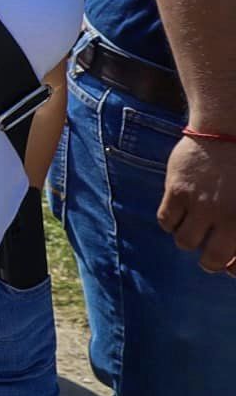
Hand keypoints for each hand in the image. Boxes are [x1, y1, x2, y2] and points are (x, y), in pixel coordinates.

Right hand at [160, 134, 235, 271]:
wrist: (229, 127)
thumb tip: (232, 259)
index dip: (231, 268)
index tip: (228, 263)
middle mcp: (227, 218)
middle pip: (211, 260)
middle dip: (210, 261)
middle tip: (208, 250)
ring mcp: (201, 205)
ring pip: (184, 242)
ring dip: (188, 238)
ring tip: (194, 225)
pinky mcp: (178, 191)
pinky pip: (166, 222)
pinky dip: (170, 222)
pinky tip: (179, 211)